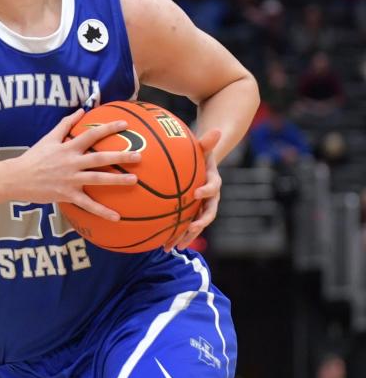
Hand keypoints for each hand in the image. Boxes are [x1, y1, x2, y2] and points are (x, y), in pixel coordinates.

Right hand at [11, 108, 139, 220]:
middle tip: (139, 155)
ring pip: (97, 179)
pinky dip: (102, 211)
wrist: (17, 177)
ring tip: (134, 180)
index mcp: (68, 147)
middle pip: (99, 158)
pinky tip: (117, 217)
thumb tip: (81, 110)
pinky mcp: (67, 195)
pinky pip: (87, 205)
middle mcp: (71, 162)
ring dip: (116, 180)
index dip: (108, 128)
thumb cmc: (34, 157)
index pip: (91, 135)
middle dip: (120, 156)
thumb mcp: (48, 138)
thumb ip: (65, 124)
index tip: (125, 125)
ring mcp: (70, 179)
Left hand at [165, 129, 221, 249]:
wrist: (203, 164)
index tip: (197, 193)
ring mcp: (200, 208)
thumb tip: (217, 130)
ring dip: (184, 236)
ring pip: (194, 225)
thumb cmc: (200, 153)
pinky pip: (182, 226)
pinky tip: (160, 245)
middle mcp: (209, 198)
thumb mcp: (203, 146)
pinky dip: (173, 235)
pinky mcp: (190, 213)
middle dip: (198, 224)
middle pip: (207, 214)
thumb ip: (207, 141)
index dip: (207, 191)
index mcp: (213, 182)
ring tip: (171, 247)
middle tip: (190, 230)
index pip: (213, 187)